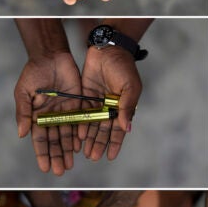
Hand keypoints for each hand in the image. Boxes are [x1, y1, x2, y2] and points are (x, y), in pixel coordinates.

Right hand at [14, 51, 81, 174]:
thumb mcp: (24, 92)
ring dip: (68, 150)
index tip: (44, 168)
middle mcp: (51, 117)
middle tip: (60, 171)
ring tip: (70, 164)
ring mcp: (65, 112)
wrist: (51, 55)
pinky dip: (79, 134)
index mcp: (36, 116)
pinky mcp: (78, 104)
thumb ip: (24, 113)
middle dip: (57, 156)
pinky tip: (80, 146)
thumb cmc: (33, 72)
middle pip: (54, 141)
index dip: (42, 154)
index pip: (39, 139)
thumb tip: (22, 134)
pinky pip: (79, 122)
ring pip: (67, 135)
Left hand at [79, 46, 140, 160]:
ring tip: (85, 152)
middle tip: (93, 157)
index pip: (118, 130)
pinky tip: (77, 135)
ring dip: (89, 138)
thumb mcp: (130, 87)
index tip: (110, 157)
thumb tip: (126, 128)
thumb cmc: (124, 67)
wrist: (108, 49)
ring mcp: (96, 103)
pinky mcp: (85, 96)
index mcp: (122, 107)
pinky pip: (82, 114)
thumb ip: (127, 107)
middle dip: (99, 144)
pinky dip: (80, 124)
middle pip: (103, 130)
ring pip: (91, 125)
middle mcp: (109, 108)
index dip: (115, 144)